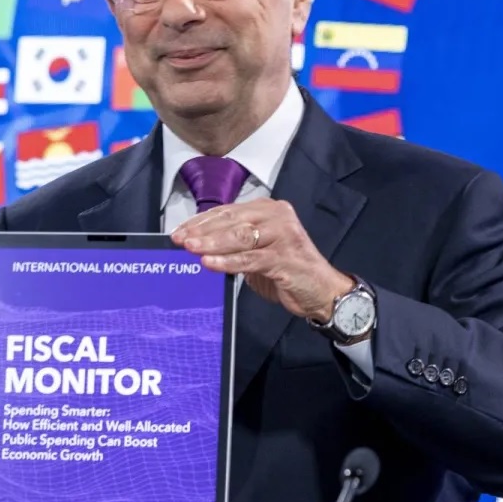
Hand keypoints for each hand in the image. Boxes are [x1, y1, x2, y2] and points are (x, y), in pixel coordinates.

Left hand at [172, 199, 353, 322]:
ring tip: (190, 248)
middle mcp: (277, 217)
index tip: (179, 231)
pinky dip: (228, 261)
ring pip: (240, 237)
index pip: (228, 211)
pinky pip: (250, 259)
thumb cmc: (288, 271)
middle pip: (232, 220)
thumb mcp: (259, 251)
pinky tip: (209, 263)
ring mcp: (284, 235)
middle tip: (179, 239)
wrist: (323, 291)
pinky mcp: (286, 257)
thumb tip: (199, 243)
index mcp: (269, 210)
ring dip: (211, 243)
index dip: (201, 221)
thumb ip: (236, 243)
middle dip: (202, 231)